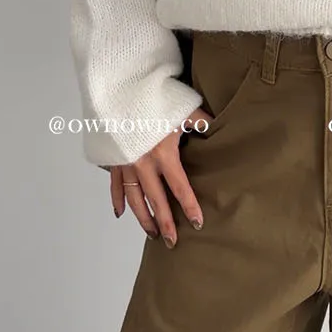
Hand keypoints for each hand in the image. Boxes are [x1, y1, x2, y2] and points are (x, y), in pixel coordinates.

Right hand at [109, 106, 213, 245]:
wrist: (118, 89)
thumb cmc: (152, 98)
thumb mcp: (181, 108)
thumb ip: (200, 121)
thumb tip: (218, 127)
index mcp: (164, 154)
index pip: (180, 188)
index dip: (189, 206)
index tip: (197, 223)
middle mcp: (143, 163)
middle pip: (156, 200)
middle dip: (165, 222)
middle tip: (172, 241)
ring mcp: (125, 163)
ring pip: (134, 198)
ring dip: (143, 217)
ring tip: (152, 233)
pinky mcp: (112, 158)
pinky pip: (114, 184)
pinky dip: (117, 199)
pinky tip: (120, 214)